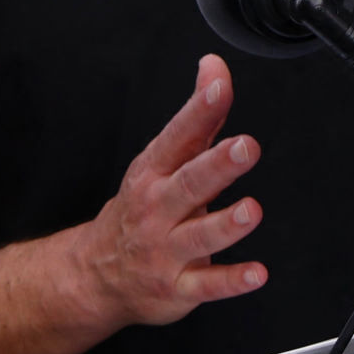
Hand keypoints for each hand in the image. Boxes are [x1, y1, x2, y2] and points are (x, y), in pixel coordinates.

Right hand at [72, 56, 266, 332]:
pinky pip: (207, 285)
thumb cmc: (140, 209)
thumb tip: (214, 67)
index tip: (218, 87)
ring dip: (225, 224)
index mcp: (155, 172)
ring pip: (199, 236)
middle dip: (217, 165)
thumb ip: (198, 117)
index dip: (198, 110)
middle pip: (189, 183)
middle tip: (245, 147)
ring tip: (251, 211)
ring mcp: (167, 249)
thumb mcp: (162, 159)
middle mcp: (159, 208)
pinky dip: (232, 280)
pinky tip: (256, 273)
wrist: (98, 274)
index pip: (177, 136)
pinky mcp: (179, 286)